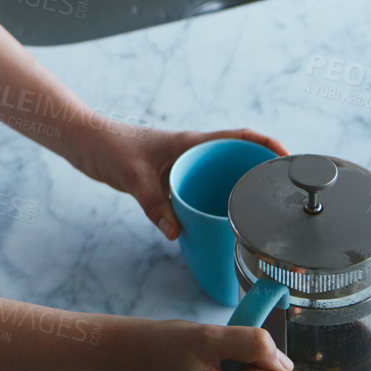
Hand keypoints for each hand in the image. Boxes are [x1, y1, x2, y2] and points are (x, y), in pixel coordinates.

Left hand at [68, 122, 289, 240]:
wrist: (82, 141)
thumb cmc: (107, 146)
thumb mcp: (133, 177)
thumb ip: (155, 205)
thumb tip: (177, 234)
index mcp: (190, 142)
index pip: (239, 136)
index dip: (266, 145)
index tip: (289, 159)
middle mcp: (190, 151)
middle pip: (234, 159)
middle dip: (258, 173)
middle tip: (278, 197)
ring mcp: (180, 164)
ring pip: (216, 176)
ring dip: (233, 190)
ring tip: (255, 214)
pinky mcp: (167, 176)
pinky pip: (197, 189)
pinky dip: (208, 202)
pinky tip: (213, 222)